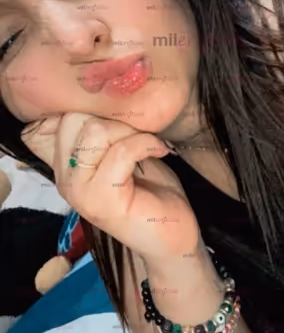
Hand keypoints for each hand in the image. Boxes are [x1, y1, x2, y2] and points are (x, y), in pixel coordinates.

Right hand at [21, 113, 200, 266]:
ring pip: (94, 132)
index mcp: (65, 165)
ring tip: (148, 145)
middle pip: (74, 120)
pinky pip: (121, 151)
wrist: (172, 237)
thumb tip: (108, 96)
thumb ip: (107, 131)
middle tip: (137, 136)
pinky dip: (146, 144)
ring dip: (129, 132)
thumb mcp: (124, 151)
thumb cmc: (151, 191)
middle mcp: (65, 179)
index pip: (62, 117)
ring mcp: (80, 192)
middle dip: (113, 120)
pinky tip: (161, 150)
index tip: (124, 121)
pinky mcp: (103, 201)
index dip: (95, 110)